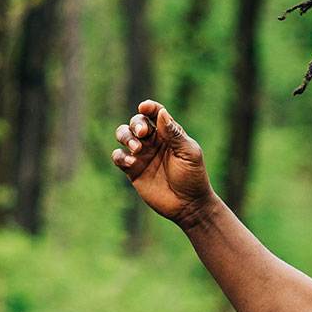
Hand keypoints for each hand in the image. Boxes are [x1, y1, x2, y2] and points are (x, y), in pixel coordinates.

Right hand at [111, 99, 215, 225]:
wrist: (189, 205)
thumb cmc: (193, 177)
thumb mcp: (189, 153)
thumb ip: (174, 134)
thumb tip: (161, 113)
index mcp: (169, 134)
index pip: (156, 113)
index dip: (149, 107)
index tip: (144, 107)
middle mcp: (153, 141)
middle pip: (137, 122)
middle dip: (136, 124)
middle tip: (143, 134)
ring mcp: (142, 155)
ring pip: (123, 135)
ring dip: (126, 137)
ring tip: (136, 149)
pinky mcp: (132, 170)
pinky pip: (118, 157)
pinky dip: (120, 156)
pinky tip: (131, 162)